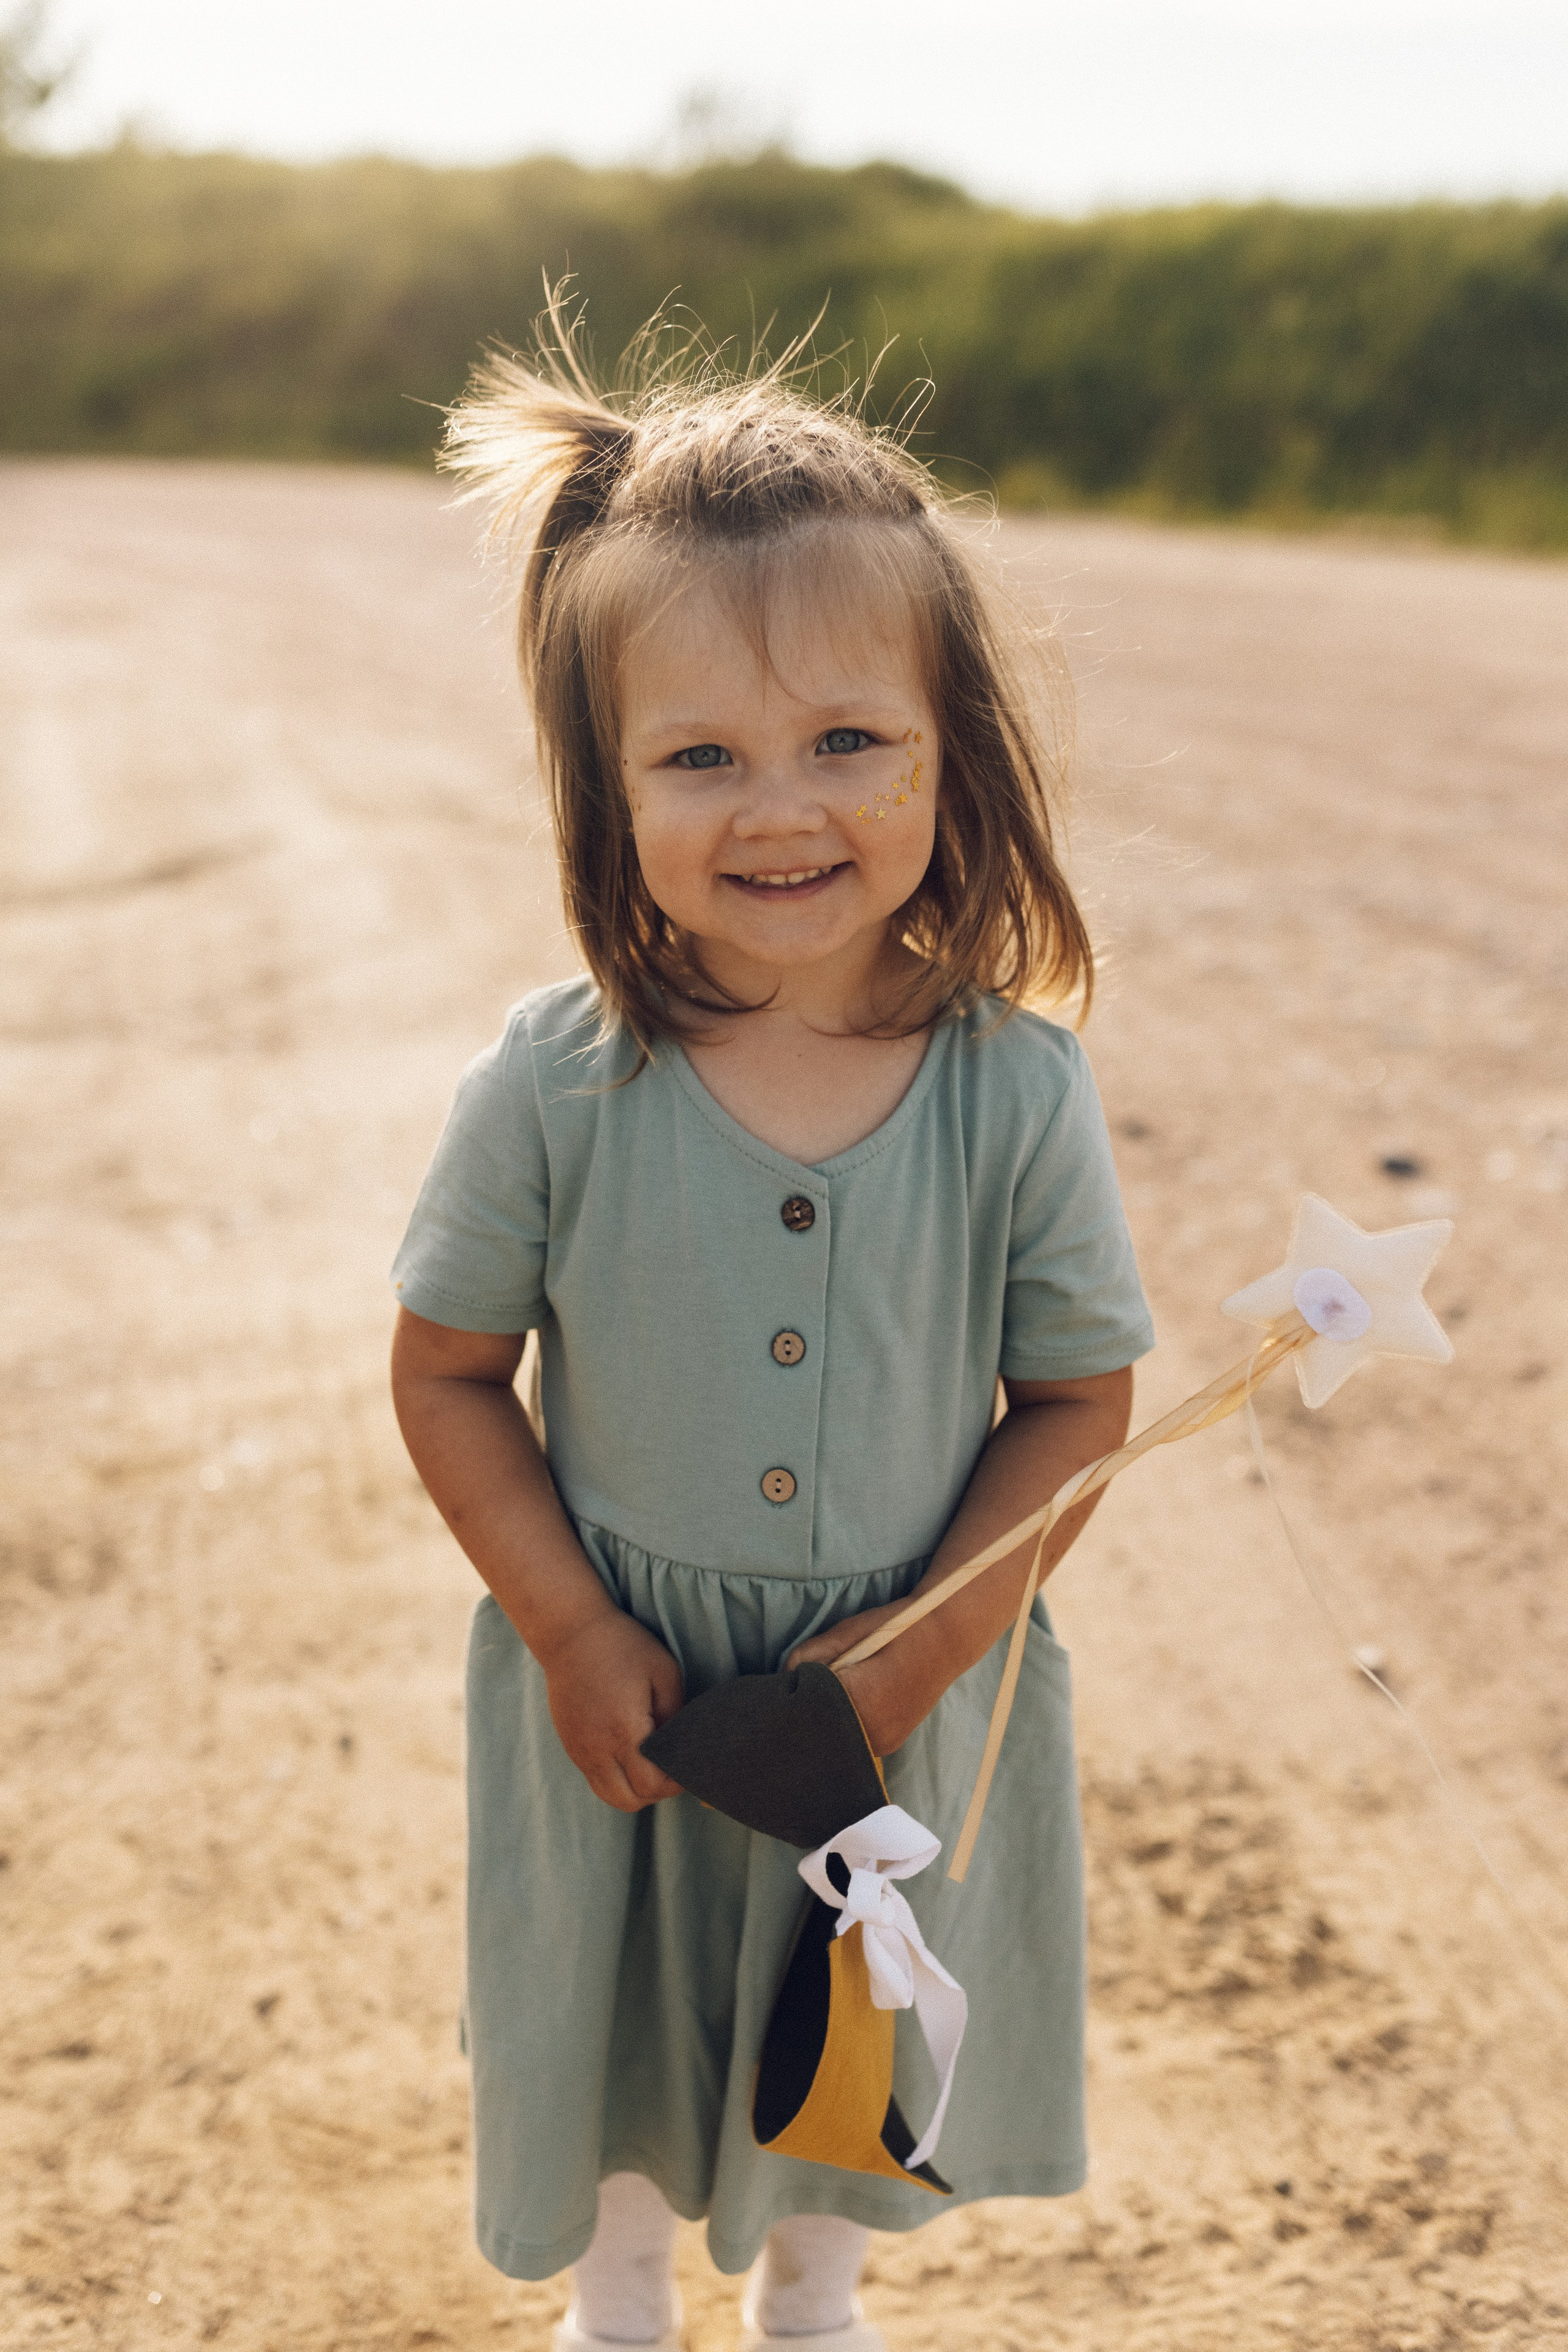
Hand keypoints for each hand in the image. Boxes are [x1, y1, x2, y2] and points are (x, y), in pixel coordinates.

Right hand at [540, 1610, 685, 1811]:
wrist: (569, 1633)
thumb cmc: (622, 1646)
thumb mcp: (664, 1673)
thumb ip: (677, 1715)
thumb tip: (681, 1745)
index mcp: (624, 1731)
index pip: (653, 1785)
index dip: (676, 1784)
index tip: (689, 1767)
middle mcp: (598, 1749)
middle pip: (631, 1801)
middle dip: (657, 1793)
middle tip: (672, 1770)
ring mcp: (580, 1750)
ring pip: (610, 1796)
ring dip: (634, 1791)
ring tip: (651, 1767)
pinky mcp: (571, 1745)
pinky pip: (595, 1780)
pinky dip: (616, 1780)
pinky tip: (630, 1756)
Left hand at [787, 1603, 941, 1759]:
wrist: (946, 1639)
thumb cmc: (894, 1629)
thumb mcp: (845, 1633)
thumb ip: (807, 1656)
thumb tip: (781, 1680)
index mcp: (858, 1703)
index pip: (804, 1713)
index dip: (789, 1702)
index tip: (780, 1693)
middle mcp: (872, 1733)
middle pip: (819, 1734)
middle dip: (804, 1716)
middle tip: (794, 1696)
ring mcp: (884, 1742)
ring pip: (836, 1741)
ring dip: (825, 1723)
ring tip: (823, 1697)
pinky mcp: (891, 1743)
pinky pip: (854, 1741)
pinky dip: (843, 1727)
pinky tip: (843, 1706)